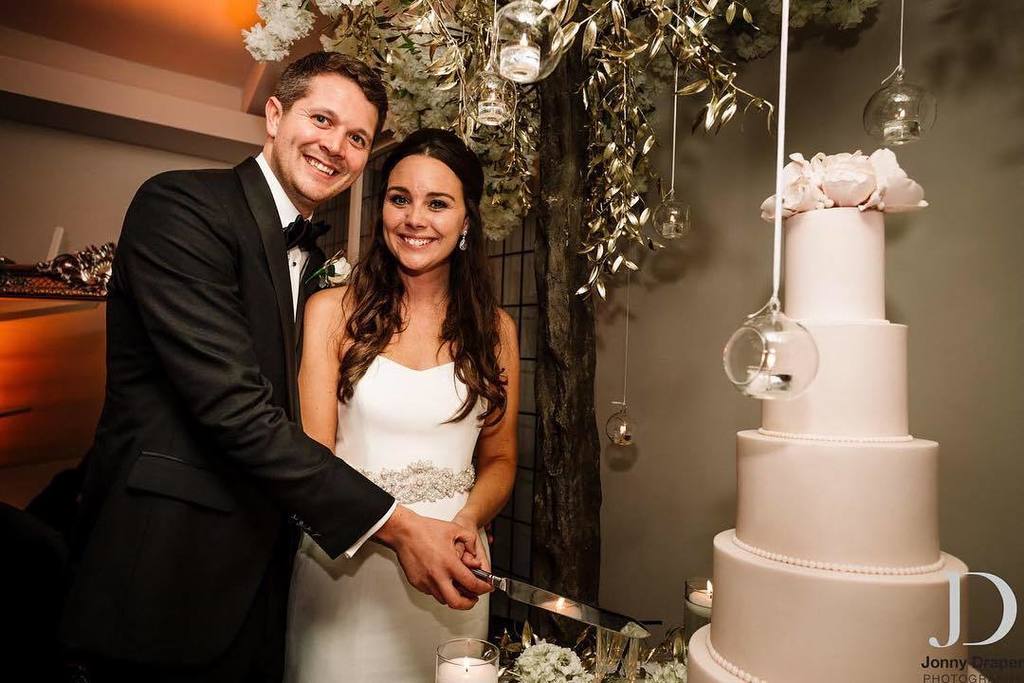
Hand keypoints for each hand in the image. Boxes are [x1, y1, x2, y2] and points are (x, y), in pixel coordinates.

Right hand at [375, 506, 491, 608]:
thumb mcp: (455, 529)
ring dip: (453, 597)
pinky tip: (443, 581)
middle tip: (473, 598)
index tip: (486, 587)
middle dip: (469, 603)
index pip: (471, 584)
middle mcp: (437, 576)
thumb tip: (474, 553)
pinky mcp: (417, 583)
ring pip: (443, 599)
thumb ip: (470, 540)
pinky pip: (431, 592)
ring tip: (459, 589)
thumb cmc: (425, 529)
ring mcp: (426, 581)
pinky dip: (440, 590)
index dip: (482, 588)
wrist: (403, 531)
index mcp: (449, 563)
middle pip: (457, 602)